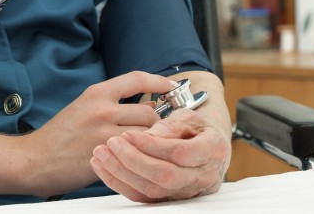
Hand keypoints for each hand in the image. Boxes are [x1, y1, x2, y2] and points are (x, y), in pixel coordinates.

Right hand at [26, 71, 177, 194]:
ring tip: (143, 148)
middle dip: (156, 123)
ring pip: (147, 134)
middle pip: (149, 112)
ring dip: (150, 142)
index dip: (159, 81)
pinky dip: (140, 155)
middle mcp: (102, 108)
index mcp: (96, 93)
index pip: (137, 79)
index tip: (172, 86)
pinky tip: (133, 159)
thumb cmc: (59, 136)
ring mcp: (104, 132)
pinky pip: (137, 152)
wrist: (36, 158)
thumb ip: (113, 104)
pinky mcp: (107, 154)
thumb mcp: (83, 108)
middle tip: (155, 132)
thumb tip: (148, 104)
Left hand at [90, 106, 230, 201]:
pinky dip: (118, 183)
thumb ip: (169, 125)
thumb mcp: (188, 117)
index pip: (180, 153)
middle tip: (112, 142)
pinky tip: (102, 167)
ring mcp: (185, 190)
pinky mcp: (168, 197)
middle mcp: (202, 176)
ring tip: (100, 153)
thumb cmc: (195, 127)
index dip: (152, 145)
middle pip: (165, 176)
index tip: (128, 133)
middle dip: (133, 160)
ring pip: (151, 190)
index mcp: (212, 150)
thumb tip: (147, 134)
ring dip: (121, 172)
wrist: (204, 145)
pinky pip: (141, 196)